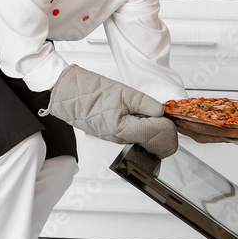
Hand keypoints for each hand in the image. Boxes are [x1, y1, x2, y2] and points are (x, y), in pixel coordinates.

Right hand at [39, 64, 177, 157]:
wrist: (68, 94)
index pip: (159, 137)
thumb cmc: (89, 91)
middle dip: (166, 133)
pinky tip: (140, 116)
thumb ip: (146, 103)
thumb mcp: (124, 92)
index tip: (169, 116)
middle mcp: (121, 139)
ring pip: (147, 143)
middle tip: (164, 117)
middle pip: (156, 146)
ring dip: (155, 131)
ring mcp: (118, 140)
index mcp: (124, 129)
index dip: (169, 127)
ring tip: (149, 113)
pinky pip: (136, 138)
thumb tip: (162, 112)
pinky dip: (145, 130)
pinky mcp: (114, 136)